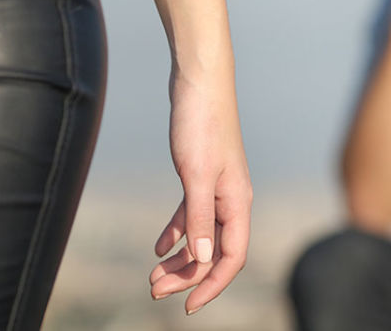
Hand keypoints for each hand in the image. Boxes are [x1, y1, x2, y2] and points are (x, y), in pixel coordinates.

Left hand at [149, 72, 251, 314]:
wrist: (199, 83)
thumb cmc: (201, 124)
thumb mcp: (196, 175)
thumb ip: (201, 218)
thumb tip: (206, 260)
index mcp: (237, 203)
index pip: (231, 258)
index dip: (212, 285)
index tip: (188, 308)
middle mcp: (232, 201)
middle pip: (215, 252)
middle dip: (188, 276)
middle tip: (154, 291)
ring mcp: (217, 189)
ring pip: (203, 237)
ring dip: (181, 259)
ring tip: (153, 276)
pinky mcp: (202, 177)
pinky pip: (192, 216)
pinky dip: (178, 233)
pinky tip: (159, 246)